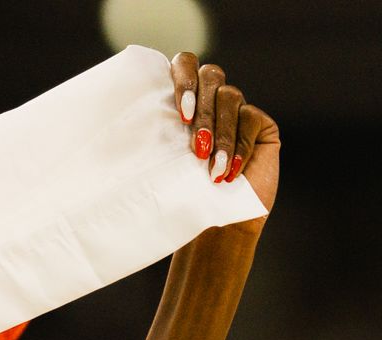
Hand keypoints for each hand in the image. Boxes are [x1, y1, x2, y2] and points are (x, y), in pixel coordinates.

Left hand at [170, 51, 279, 221]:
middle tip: (198, 147)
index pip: (185, 64)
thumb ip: (157, 138)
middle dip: (203, 112)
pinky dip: (239, 147)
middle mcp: (211, 99)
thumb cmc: (184, 199)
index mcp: (184, 100)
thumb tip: (127, 129)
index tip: (181, 116)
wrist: (215, 227)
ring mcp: (237, 108)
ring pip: (230, 97)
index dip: (184, 80)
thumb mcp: (164, 167)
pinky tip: (231, 173)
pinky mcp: (260, 124)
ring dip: (220, 135)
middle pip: (210, 77)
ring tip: (213, 171)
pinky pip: (250, 119)